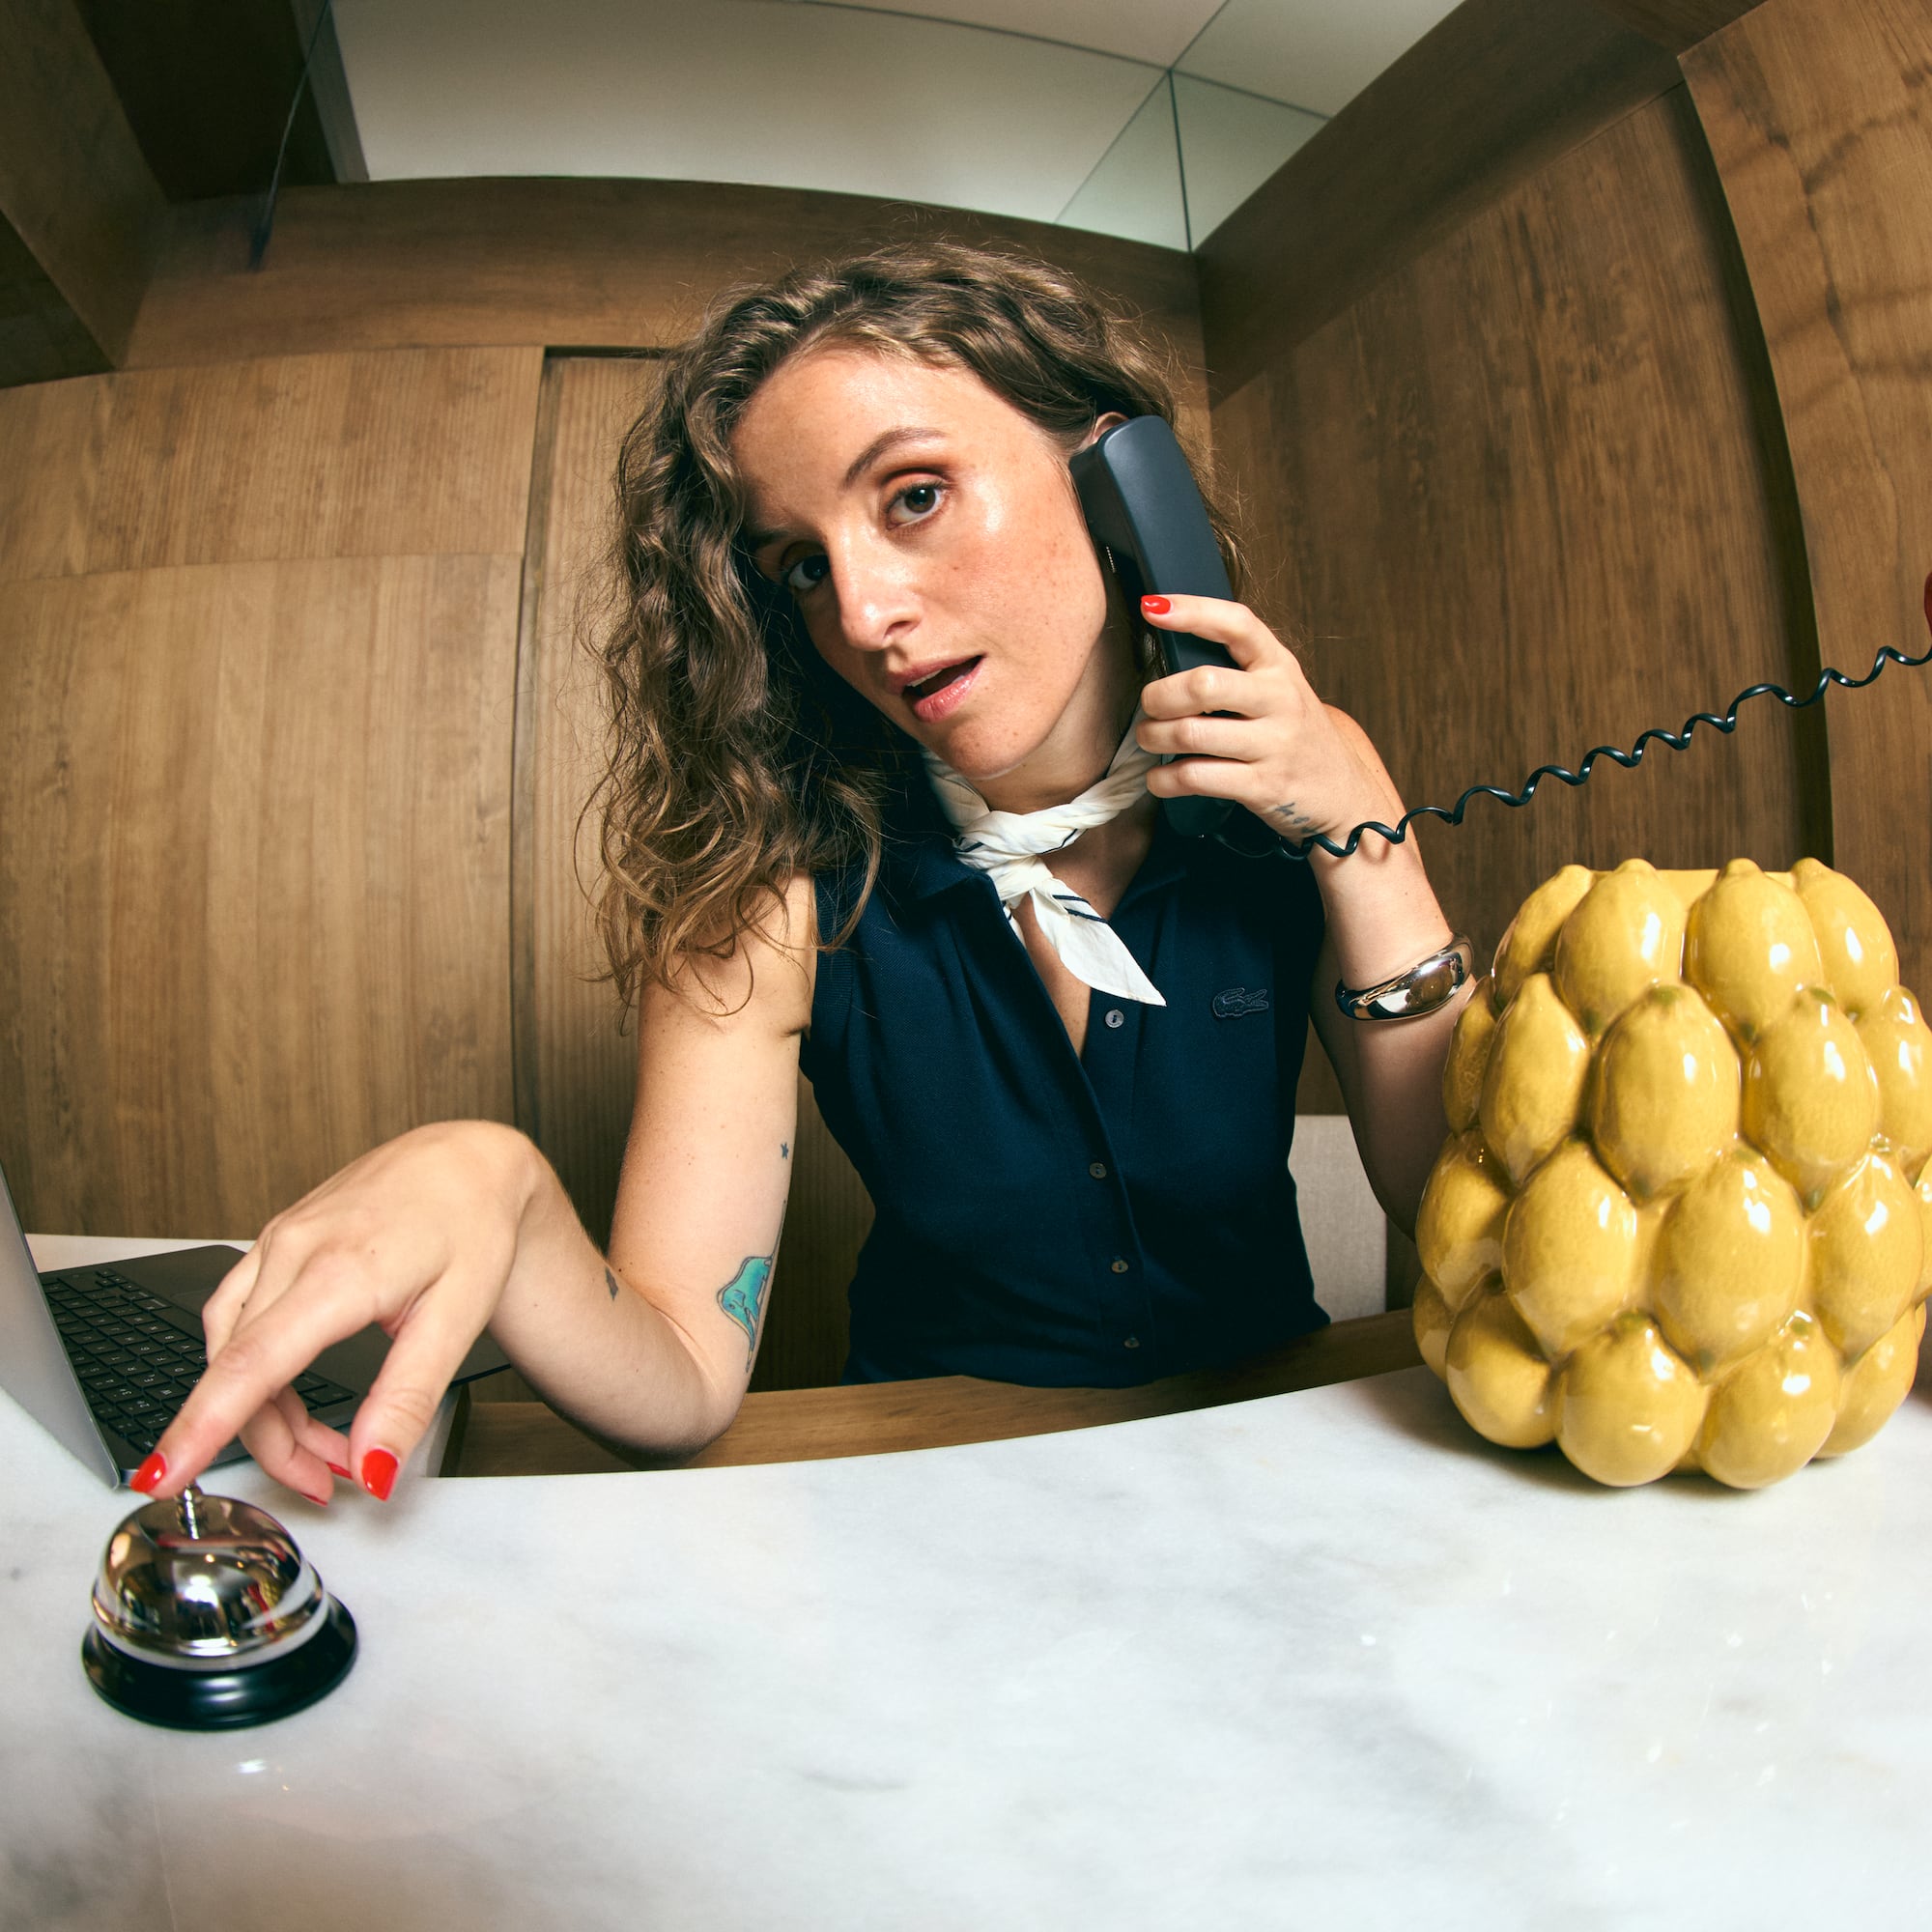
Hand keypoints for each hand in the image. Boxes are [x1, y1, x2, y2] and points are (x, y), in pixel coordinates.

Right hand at [135, 1121, 543, 1504]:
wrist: (469, 1161)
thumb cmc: (470, 1225)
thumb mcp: (459, 1321)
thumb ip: (407, 1402)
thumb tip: (373, 1472)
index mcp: (340, 1269)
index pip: (252, 1363)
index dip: (201, 1428)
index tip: (163, 1477)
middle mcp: (293, 1248)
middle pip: (239, 1370)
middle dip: (271, 1444)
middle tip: (325, 1480)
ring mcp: (277, 1240)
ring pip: (232, 1348)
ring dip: (263, 1412)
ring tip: (323, 1448)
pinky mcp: (275, 1243)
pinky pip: (240, 1319)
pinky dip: (256, 1371)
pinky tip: (293, 1395)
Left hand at [1134, 593, 1399, 847]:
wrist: (1341, 791)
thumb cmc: (1293, 733)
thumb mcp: (1277, 689)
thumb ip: (1236, 668)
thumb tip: (1167, 650)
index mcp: (1279, 666)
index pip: (1237, 625)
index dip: (1193, 612)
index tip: (1154, 607)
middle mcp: (1280, 700)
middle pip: (1204, 685)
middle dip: (1159, 695)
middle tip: (1150, 705)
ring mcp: (1273, 745)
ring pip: (1192, 734)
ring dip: (1154, 737)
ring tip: (1151, 738)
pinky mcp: (1262, 786)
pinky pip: (1195, 778)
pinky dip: (1165, 779)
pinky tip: (1160, 778)